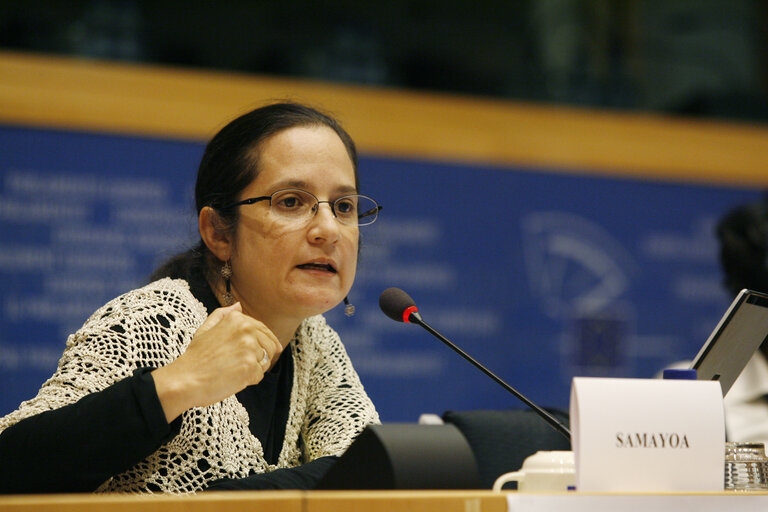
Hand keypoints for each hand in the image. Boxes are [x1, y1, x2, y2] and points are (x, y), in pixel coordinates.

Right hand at [152, 302, 281, 422]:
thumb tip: (238, 305)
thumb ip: (222, 315)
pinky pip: (259, 375)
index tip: (268, 350)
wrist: (186, 379)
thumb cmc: (195, 357)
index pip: (264, 330)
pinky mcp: (251, 367)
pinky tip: (233, 378)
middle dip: (261, 357)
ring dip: (254, 368)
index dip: (266, 342)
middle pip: (270, 346)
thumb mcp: (205, 328)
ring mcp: (249, 348)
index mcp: (237, 319)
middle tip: (241, 364)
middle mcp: (246, 330)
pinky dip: (249, 380)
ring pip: (265, 361)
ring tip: (234, 370)